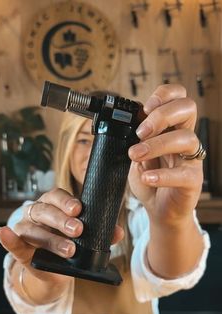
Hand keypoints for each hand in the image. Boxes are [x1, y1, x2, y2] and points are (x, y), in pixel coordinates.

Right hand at [0, 188, 123, 281]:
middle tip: (78, 230)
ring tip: (69, 250)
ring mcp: (27, 230)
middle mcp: (38, 213)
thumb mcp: (87, 239)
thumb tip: (118, 232)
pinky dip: (8, 239)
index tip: (79, 209)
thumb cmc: (72, 245)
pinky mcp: (20, 249)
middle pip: (45, 211)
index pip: (57, 196)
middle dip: (62, 221)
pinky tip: (5, 234)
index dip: (67, 201)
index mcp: (54, 205)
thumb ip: (100, 234)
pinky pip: (13, 243)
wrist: (58, 270)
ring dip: (50, 239)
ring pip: (33, 230)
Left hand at [128, 84, 202, 225]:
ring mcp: (191, 159)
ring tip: (136, 155)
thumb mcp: (137, 156)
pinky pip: (184, 174)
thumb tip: (129, 127)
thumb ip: (136, 141)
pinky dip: (162, 175)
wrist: (158, 210)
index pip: (178, 97)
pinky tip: (147, 177)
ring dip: (157, 144)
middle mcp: (185, 138)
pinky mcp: (193, 181)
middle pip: (188, 108)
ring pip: (186, 138)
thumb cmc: (149, 180)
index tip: (144, 109)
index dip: (164, 95)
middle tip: (140, 132)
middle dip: (162, 115)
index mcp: (172, 127)